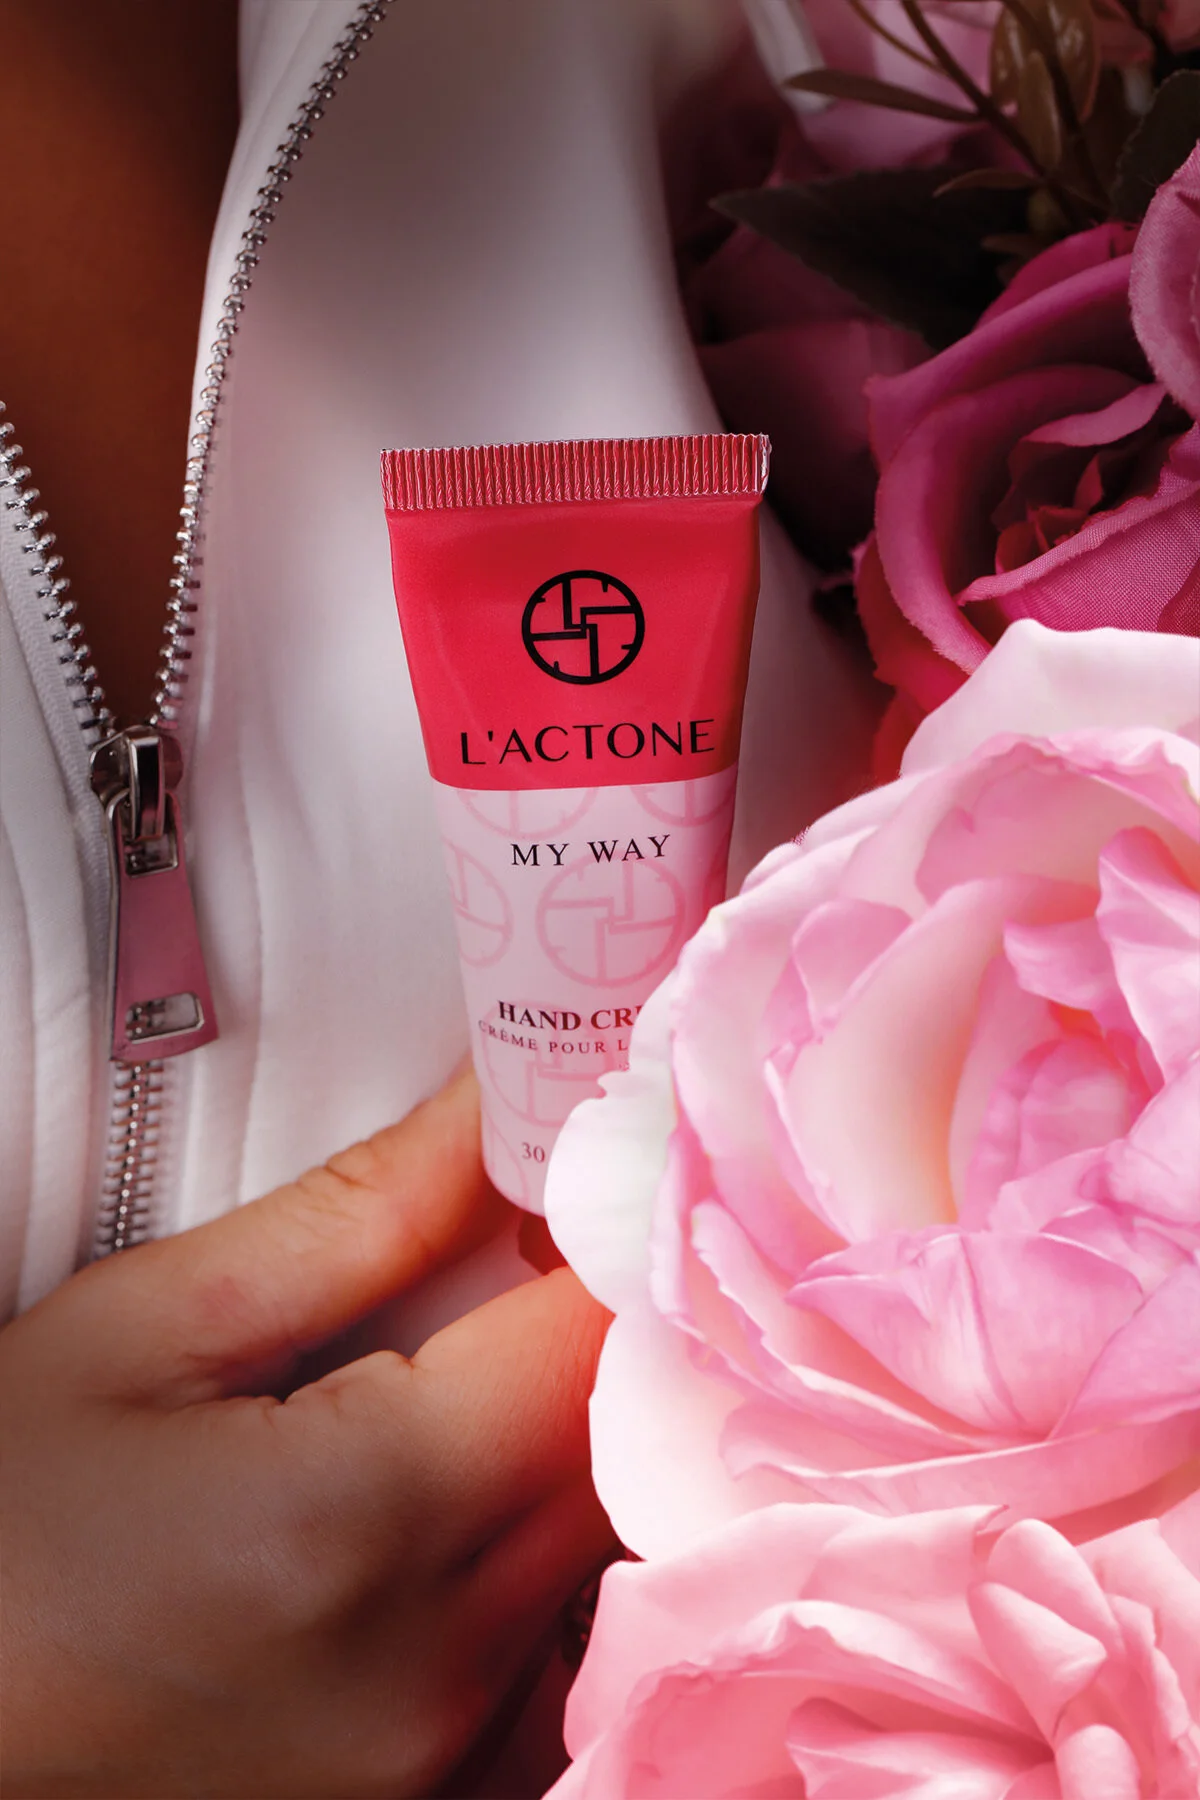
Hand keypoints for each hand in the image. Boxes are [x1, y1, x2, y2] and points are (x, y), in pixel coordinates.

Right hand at [0, 1070, 613, 1797]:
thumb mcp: (149, 1327)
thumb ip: (363, 1211)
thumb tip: (503, 1104)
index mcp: (364, 1516)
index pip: (594, 1341)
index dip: (610, 1237)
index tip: (579, 1170)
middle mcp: (437, 1664)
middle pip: (630, 1445)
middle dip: (610, 1326)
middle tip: (537, 1249)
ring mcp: (442, 1754)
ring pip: (610, 1541)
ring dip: (582, 1431)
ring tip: (481, 1362)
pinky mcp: (434, 1795)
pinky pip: (566, 1641)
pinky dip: (546, 1543)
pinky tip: (462, 1490)